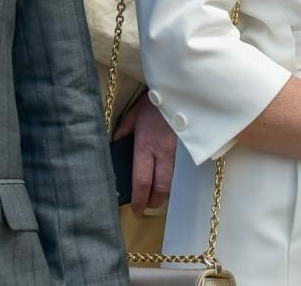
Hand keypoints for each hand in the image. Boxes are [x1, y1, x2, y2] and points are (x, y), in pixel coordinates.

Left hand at [112, 94, 176, 212]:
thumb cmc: (154, 101)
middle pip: (161, 188)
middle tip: (145, 206)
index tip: (135, 209)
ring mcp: (175, 152)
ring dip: (163, 193)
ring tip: (154, 196)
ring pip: (171, 181)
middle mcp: (161, 153)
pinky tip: (165, 179)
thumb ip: (123, 131)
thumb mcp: (133, 114)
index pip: (142, 181)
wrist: (179, 91)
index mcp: (145, 146)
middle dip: (153, 202)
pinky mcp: (185, 148)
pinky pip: (177, 171)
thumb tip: (115, 143)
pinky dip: (171, 180)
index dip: (139, 199)